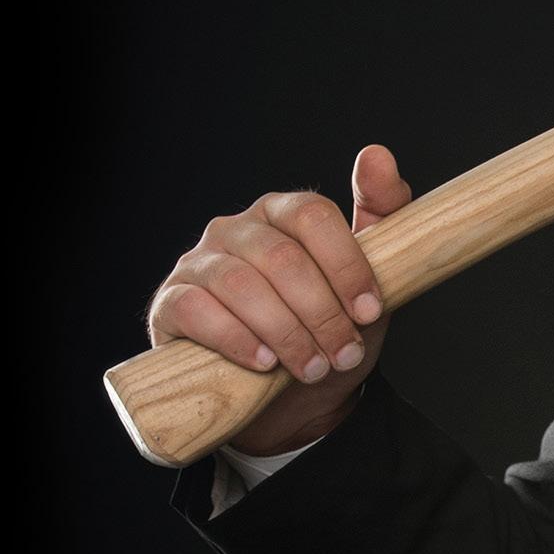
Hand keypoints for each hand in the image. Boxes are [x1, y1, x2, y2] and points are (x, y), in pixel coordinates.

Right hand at [147, 145, 414, 456]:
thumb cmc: (325, 331)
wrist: (287, 399)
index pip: (312, 215)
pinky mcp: (171, 303)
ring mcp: (198, 263)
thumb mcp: (368, 282)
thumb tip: (376, 154)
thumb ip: (381, 214)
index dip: (346, 265)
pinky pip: (197, 310)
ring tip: (312, 367)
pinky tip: (264, 363)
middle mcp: (236, 229)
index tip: (370, 312)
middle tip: (344, 354)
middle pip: (281, 257)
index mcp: (281, 214)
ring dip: (285, 332)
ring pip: (241, 284)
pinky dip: (236, 339)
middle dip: (321, 312)